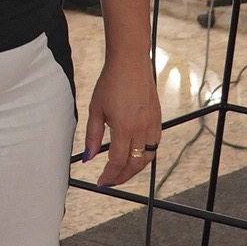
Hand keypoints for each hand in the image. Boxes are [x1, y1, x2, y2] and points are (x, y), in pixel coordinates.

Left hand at [82, 51, 162, 189]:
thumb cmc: (111, 82)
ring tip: (122, 172)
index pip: (118, 162)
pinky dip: (145, 155)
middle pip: (134, 164)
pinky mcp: (157, 118)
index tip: (101, 182)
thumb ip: (93, 136)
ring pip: (147, 157)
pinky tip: (136, 155)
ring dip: (135, 168)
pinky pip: (154, 145)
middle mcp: (141, 129)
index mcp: (124, 128)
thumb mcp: (95, 109)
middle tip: (110, 181)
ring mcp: (152, 124)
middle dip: (122, 177)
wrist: (130, 62)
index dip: (109, 176)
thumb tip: (89, 158)